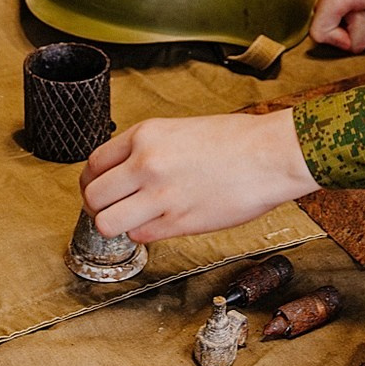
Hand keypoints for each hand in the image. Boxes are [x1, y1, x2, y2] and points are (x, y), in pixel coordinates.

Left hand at [79, 110, 318, 244]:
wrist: (271, 154)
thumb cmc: (236, 141)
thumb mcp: (180, 130)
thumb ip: (148, 149)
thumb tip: (126, 172)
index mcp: (145, 135)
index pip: (94, 164)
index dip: (93, 182)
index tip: (100, 190)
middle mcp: (145, 163)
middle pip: (93, 196)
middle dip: (98, 207)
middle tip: (111, 210)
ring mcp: (160, 194)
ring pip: (107, 223)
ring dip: (116, 225)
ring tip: (132, 221)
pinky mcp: (178, 221)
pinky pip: (140, 235)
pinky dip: (145, 234)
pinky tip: (160, 224)